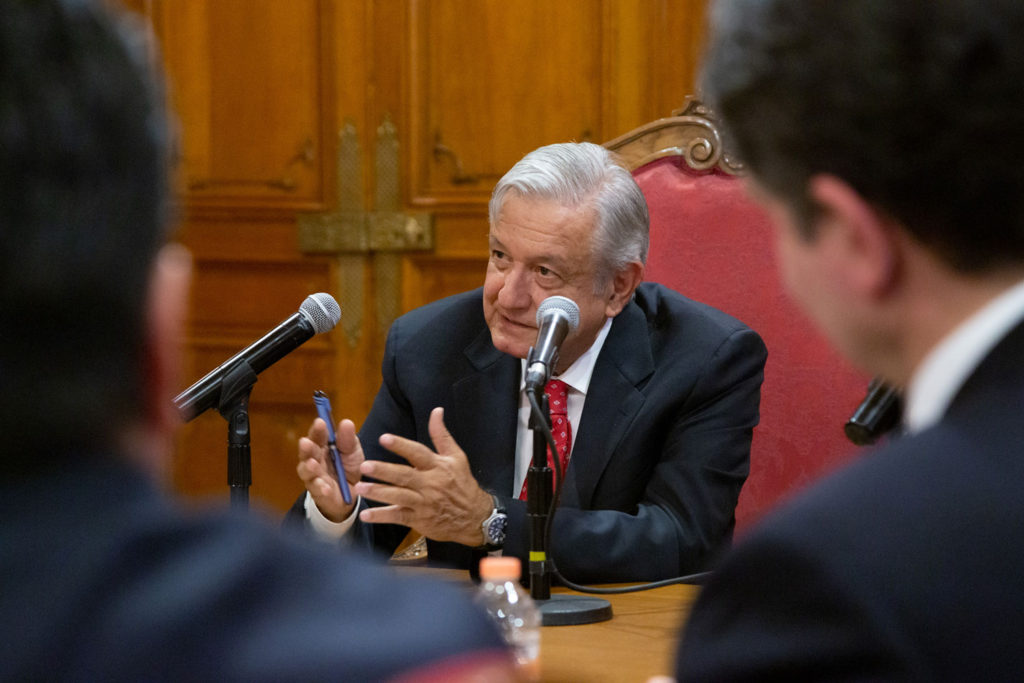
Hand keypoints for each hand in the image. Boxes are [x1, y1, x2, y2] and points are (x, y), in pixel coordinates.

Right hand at [296, 417, 362, 521]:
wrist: (352, 493)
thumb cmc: (348, 467)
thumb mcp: (353, 451)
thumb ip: (348, 439)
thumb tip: (346, 422)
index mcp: (323, 446)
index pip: (317, 435)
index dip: (317, 429)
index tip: (320, 422)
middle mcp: (314, 459)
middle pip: (307, 451)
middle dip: (307, 447)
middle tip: (306, 442)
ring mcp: (313, 475)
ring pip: (306, 470)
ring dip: (308, 467)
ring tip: (313, 464)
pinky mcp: (317, 491)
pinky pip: (317, 489)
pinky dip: (321, 488)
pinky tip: (326, 487)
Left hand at [355, 407, 493, 546]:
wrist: (474, 517)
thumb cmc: (462, 484)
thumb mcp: (456, 457)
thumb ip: (441, 434)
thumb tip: (436, 410)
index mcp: (438, 467)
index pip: (417, 453)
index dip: (401, 446)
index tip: (384, 438)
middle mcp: (430, 484)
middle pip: (404, 476)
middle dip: (383, 471)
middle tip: (364, 466)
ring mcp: (424, 503)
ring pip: (398, 497)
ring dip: (378, 493)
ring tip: (360, 488)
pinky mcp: (419, 520)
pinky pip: (398, 517)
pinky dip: (381, 517)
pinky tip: (365, 515)